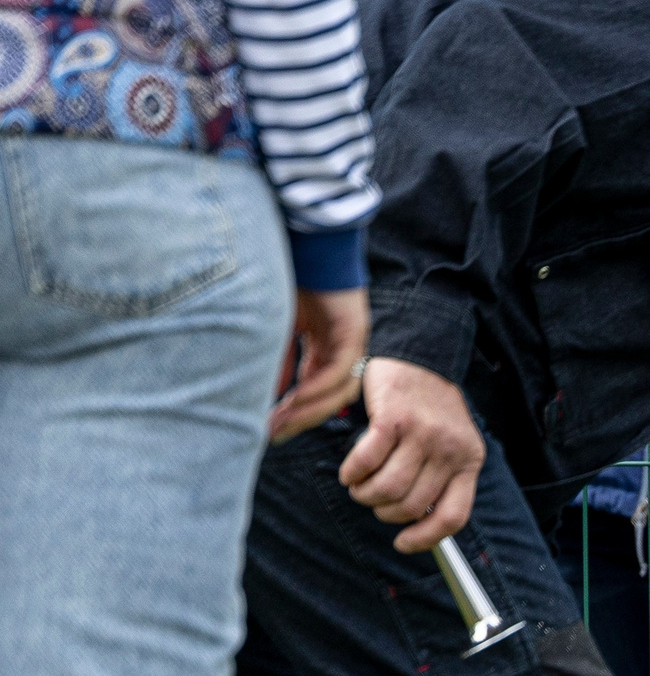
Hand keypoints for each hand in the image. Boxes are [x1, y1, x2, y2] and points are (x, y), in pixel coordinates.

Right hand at [270, 288, 369, 442]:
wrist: (306, 241)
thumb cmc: (289, 276)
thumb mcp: (278, 327)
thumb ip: (278, 359)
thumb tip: (271, 392)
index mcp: (323, 347)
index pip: (313, 389)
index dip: (294, 412)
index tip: (270, 429)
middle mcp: (341, 347)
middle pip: (329, 396)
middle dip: (301, 417)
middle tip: (274, 434)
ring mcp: (351, 339)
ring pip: (338, 388)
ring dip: (310, 408)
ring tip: (283, 421)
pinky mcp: (354, 328)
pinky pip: (339, 367)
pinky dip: (318, 385)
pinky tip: (296, 396)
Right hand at [339, 357, 484, 551]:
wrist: (419, 356)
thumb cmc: (430, 407)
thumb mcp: (452, 442)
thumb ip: (442, 476)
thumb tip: (416, 520)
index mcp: (469, 461)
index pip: (453, 516)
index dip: (426, 538)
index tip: (403, 543)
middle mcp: (450, 450)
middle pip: (411, 506)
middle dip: (385, 512)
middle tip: (374, 500)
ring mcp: (422, 434)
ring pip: (387, 489)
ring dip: (365, 495)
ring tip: (360, 487)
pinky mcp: (393, 419)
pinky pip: (366, 462)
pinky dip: (352, 474)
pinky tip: (350, 472)